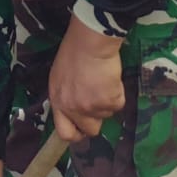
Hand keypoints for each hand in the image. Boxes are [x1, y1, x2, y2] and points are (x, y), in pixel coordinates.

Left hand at [47, 16, 125, 142]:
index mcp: (58, 101)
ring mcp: (91, 107)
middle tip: (99, 102)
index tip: (82, 129)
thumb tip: (73, 107)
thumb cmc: (73, 52)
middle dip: (96, 119)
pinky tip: (110, 78)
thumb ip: (65, 96)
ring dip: (107, 101)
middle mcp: (73, 108)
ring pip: (106, 115)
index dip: (76, 133)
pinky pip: (118, 104)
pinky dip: (118, 93)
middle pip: (89, 130)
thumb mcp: (59, 77)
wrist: (90, 42)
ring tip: (102, 80)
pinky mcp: (109, 102)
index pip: (64, 132)